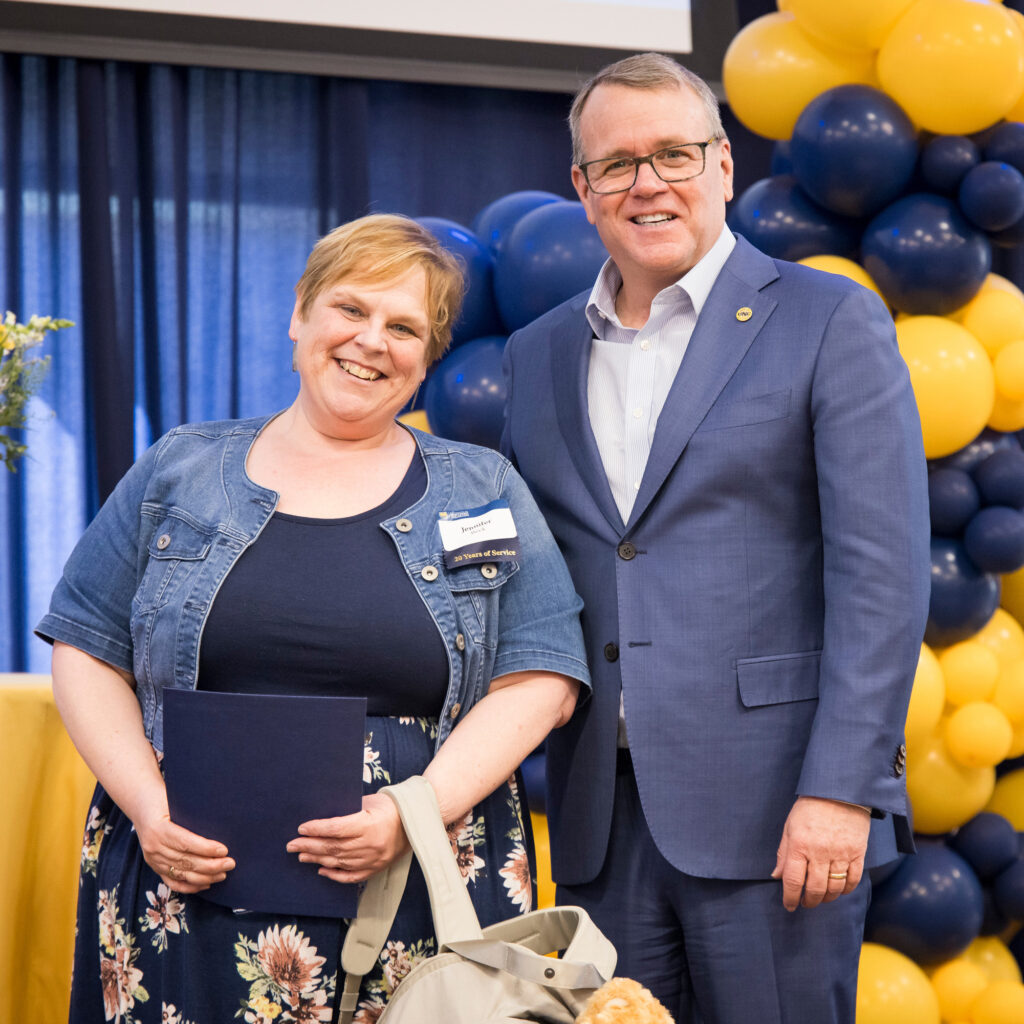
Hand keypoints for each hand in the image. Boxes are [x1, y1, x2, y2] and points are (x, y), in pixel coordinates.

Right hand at [135, 809, 234, 894]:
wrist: (142, 805)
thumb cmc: (165, 799)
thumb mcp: (176, 801)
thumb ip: (193, 812)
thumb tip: (222, 816)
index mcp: (158, 829)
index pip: (185, 843)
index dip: (206, 849)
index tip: (224, 850)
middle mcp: (153, 847)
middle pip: (185, 861)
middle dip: (211, 865)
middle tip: (230, 863)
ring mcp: (152, 859)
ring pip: (181, 874)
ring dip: (204, 877)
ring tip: (223, 874)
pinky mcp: (154, 866)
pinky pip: (172, 881)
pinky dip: (190, 885)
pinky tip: (206, 883)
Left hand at [287, 792, 408, 882]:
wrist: (415, 821)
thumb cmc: (390, 807)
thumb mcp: (369, 802)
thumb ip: (348, 811)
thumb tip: (323, 819)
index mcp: (368, 824)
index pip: (336, 828)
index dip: (316, 829)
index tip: (301, 828)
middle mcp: (369, 844)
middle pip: (333, 847)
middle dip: (310, 846)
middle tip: (292, 845)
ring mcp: (373, 859)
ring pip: (339, 862)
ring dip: (317, 859)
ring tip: (301, 855)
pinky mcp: (376, 868)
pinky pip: (351, 876)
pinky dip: (335, 874)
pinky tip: (321, 870)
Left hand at [771, 796, 869, 910]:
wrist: (839, 791)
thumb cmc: (810, 808)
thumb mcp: (790, 826)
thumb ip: (783, 853)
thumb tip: (776, 876)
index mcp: (799, 845)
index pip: (793, 881)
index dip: (790, 898)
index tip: (789, 905)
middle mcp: (819, 852)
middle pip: (815, 889)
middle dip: (809, 901)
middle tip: (806, 903)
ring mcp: (840, 853)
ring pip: (834, 889)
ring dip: (826, 898)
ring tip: (821, 898)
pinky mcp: (857, 853)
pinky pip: (852, 880)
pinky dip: (845, 890)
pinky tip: (839, 890)